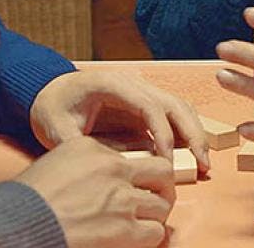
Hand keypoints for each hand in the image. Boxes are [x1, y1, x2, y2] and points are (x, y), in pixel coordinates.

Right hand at [13, 136, 173, 247]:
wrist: (17, 225)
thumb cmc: (27, 200)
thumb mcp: (56, 163)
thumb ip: (84, 163)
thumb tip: (101, 179)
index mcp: (95, 149)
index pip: (134, 155)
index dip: (138, 172)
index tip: (134, 183)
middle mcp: (114, 169)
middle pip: (162, 171)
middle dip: (161, 186)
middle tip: (154, 197)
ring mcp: (122, 199)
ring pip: (162, 204)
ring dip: (155, 214)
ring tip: (145, 221)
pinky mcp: (124, 230)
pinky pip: (156, 232)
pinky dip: (150, 236)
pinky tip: (138, 238)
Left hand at [29, 70, 210, 171]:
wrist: (49, 92)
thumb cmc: (53, 108)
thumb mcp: (57, 129)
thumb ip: (79, 146)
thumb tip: (105, 170)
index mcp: (113, 84)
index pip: (149, 105)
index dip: (163, 133)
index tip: (167, 161)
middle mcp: (133, 83)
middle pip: (173, 103)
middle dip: (191, 133)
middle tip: (202, 163)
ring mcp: (142, 92)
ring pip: (179, 107)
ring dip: (194, 133)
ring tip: (203, 162)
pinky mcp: (144, 104)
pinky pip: (172, 115)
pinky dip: (185, 132)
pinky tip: (192, 154)